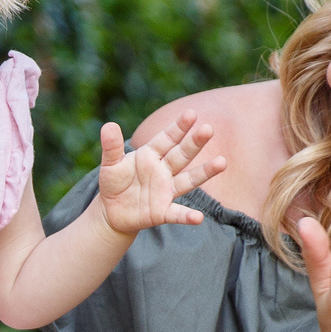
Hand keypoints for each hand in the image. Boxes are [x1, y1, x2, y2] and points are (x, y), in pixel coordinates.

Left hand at [93, 113, 223, 236]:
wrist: (112, 211)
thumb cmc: (115, 182)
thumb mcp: (110, 163)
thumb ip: (112, 146)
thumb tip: (108, 125)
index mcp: (151, 155)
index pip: (167, 138)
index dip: (178, 127)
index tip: (191, 114)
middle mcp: (163, 171)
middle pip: (181, 155)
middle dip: (194, 142)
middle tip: (208, 129)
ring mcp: (165, 191)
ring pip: (188, 180)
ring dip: (204, 172)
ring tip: (222, 162)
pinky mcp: (162, 212)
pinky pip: (177, 214)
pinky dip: (187, 216)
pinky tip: (198, 218)